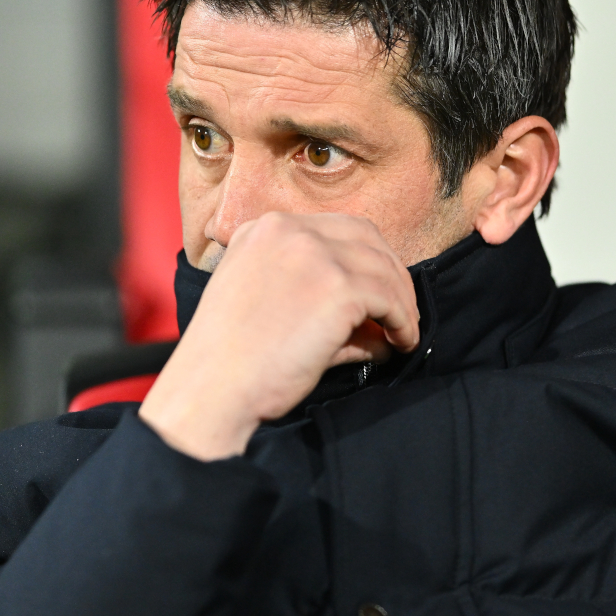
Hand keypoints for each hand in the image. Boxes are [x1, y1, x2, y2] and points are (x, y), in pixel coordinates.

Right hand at [138, 213, 419, 460]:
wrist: (212, 387)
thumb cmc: (232, 359)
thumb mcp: (265, 306)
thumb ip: (317, 301)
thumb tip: (375, 327)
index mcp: (266, 228)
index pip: (339, 228)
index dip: (367, 257)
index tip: (379, 287)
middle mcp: (291, 231)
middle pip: (368, 239)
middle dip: (391, 274)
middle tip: (401, 310)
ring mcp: (317, 256)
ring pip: (384, 269)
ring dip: (402, 302)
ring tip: (403, 332)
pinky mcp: (339, 289)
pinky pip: (390, 300)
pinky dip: (403, 322)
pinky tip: (400, 343)